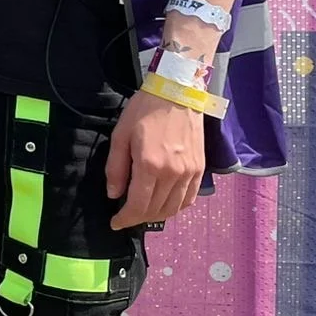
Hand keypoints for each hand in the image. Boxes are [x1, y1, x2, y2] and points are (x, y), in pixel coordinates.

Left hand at [106, 89, 204, 229]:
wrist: (177, 93)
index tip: (115, 223)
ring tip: (143, 212)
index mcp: (150, 165)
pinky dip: (177, 207)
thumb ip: (116, 168)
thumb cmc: (144, 111)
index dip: (125, 219)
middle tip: (126, 217)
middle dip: (139, 218)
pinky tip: (165, 204)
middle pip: (156, 210)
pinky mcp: (200, 169)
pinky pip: (190, 198)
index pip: (138, 205)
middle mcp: (173, 174)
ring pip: (174, 208)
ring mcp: (190, 172)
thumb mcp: (120, 136)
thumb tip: (114, 195)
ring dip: (157, 216)